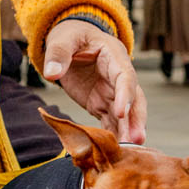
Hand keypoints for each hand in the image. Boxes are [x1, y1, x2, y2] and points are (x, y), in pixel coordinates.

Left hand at [42, 20, 146, 143]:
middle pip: (134, 99)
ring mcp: (112, 92)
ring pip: (125, 114)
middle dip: (136, 119)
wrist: (71, 42)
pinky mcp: (102, 103)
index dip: (125, 94)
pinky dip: (113, 135)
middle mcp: (118, 76)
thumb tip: (51, 73)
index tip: (121, 111)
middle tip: (137, 139)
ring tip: (129, 151)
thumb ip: (57, 53)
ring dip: (127, 131)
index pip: (125, 76)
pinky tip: (115, 152)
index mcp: (113, 56)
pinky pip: (111, 121)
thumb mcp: (63, 38)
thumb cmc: (71, 36)